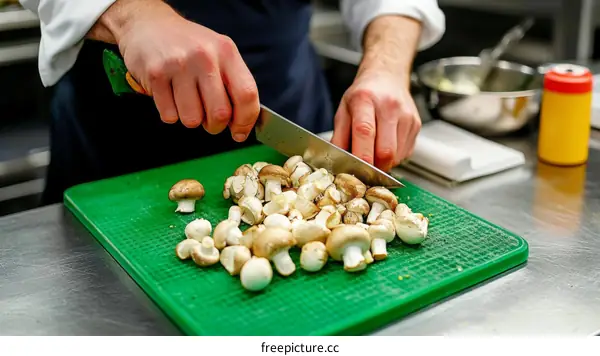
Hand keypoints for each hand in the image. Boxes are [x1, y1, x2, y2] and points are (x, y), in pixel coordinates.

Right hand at [114, 2, 259, 140]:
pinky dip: (170, 113)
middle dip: (215, 126)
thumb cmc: (188, 45)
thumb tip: (242, 124)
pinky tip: (169, 95)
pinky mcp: (155, 75)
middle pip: (220, 113)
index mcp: (226, 52)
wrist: (149, 24)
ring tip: (186, 102)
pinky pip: (169, 115)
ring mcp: (179, 65)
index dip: (246, 121)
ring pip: (192, 119)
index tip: (239, 132)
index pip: (247, 94)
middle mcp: (204, 57)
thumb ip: (234, 84)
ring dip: (190, 119)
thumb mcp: (219, 54)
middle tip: (209, 121)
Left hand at [330, 70, 421, 171]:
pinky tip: (386, 144)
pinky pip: (405, 153)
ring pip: (396, 156)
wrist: (387, 77)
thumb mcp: (343, 111)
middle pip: (386, 150)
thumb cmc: (363, 95)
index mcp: (365, 100)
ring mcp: (406, 116)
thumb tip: (337, 163)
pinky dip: (393, 157)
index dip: (362, 156)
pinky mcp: (416, 125)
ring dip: (384, 163)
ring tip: (374, 151)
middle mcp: (389, 106)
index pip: (365, 132)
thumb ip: (339, 138)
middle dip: (374, 166)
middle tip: (364, 167)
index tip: (357, 170)